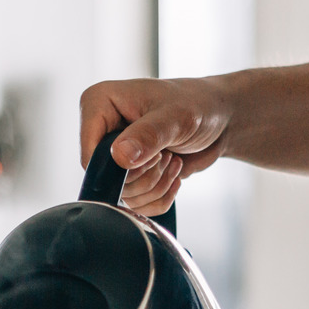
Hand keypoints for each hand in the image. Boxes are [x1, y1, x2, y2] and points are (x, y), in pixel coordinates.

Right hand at [78, 77, 234, 215]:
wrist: (218, 118)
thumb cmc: (197, 104)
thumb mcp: (175, 117)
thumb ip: (147, 136)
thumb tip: (119, 157)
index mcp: (99, 103)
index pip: (90, 154)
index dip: (120, 166)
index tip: (153, 154)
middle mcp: (100, 130)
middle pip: (106, 179)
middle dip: (145, 175)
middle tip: (167, 154)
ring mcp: (114, 154)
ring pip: (122, 195)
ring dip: (156, 185)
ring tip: (172, 159)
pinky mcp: (128, 174)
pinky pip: (136, 204)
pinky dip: (160, 196)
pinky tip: (173, 173)